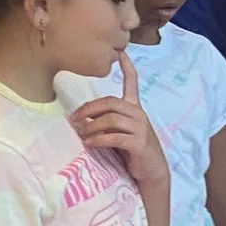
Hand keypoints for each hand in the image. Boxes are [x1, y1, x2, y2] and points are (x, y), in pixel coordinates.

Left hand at [68, 55, 168, 194]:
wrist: (152, 172)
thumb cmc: (133, 152)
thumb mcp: (121, 132)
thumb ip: (107, 123)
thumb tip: (81, 119)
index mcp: (135, 109)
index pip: (132, 83)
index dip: (127, 68)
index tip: (121, 53)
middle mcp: (139, 115)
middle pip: (110, 102)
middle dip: (89, 109)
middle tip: (73, 119)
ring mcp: (140, 128)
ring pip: (110, 119)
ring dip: (91, 126)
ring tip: (81, 135)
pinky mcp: (139, 143)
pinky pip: (114, 137)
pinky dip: (98, 139)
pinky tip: (89, 143)